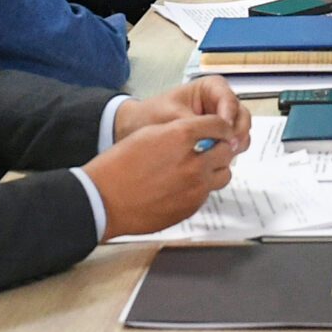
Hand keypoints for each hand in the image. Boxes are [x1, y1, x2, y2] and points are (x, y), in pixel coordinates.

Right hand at [83, 112, 241, 237]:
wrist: (104, 199)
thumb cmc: (119, 166)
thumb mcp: (149, 134)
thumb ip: (179, 131)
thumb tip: (198, 133)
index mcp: (181, 136)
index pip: (219, 124)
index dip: (221, 125)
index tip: (220, 128)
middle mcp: (193, 162)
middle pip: (227, 149)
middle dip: (222, 146)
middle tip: (212, 148)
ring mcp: (195, 187)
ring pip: (224, 174)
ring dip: (216, 168)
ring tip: (201, 168)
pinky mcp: (191, 206)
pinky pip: (208, 193)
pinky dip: (202, 187)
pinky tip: (184, 185)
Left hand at [113, 78, 252, 150]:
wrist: (138, 128)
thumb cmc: (152, 114)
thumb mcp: (172, 116)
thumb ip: (195, 124)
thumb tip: (216, 136)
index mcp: (211, 88)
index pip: (229, 100)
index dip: (229, 116)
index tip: (223, 131)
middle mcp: (221, 103)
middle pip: (242, 117)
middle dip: (237, 132)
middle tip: (227, 147)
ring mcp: (222, 122)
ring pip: (241, 133)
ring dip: (234, 144)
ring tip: (219, 156)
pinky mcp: (218, 139)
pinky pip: (231, 146)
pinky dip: (227, 153)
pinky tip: (214, 160)